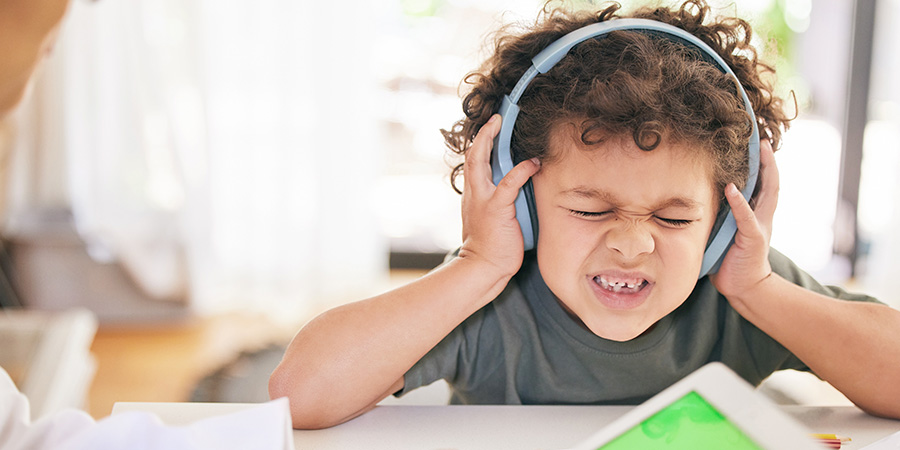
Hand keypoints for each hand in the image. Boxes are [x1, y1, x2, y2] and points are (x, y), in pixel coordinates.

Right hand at [458, 114, 540, 278]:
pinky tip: (534, 162)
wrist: (482, 268)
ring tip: (504, 125)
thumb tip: (517, 192)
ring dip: (491, 140)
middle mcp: (474, 194)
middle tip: (495, 118)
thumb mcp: (491, 220)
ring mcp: (483, 200)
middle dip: (483, 134)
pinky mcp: (497, 209)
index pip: (474, 164)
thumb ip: (499, 203)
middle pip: (472, 156)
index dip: (481, 144)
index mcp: (473, 196)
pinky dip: (522, 170)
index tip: (491, 129)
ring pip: (480, 162)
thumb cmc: (490, 248)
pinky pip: (509, 183)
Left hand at [709, 139, 776, 309]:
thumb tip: (703, 199)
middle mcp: (762, 217)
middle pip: (771, 184)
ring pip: (766, 195)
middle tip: (765, 142)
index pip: (763, 184)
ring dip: (763, 173)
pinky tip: (731, 188)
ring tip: (759, 152)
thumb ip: (722, 216)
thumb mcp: (725, 233)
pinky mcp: (752, 239)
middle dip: (769, 162)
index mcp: (756, 214)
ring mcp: (760, 227)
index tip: (760, 145)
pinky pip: (746, 218)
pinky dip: (739, 203)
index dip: (763, 165)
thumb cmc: (730, 260)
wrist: (744, 287)